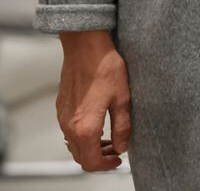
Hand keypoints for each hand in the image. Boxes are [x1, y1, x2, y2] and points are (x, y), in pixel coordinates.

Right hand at [56, 30, 130, 171]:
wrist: (86, 48)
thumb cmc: (106, 69)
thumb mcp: (123, 99)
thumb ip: (122, 127)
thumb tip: (122, 146)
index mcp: (85, 127)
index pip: (91, 161)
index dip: (106, 165)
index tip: (119, 159)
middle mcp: (69, 126)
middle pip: (80, 156)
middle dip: (99, 158)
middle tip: (117, 149)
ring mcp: (62, 117)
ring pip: (73, 145)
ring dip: (90, 147)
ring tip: (110, 138)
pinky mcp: (61, 108)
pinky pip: (69, 131)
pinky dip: (82, 136)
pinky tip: (98, 124)